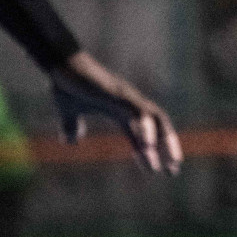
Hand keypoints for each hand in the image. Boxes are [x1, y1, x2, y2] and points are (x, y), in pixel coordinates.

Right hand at [51, 50, 182, 174]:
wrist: (61, 66)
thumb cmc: (67, 85)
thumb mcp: (69, 113)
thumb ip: (72, 126)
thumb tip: (72, 141)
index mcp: (119, 112)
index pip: (141, 136)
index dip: (148, 154)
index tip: (157, 171)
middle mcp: (129, 106)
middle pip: (158, 127)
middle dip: (168, 147)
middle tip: (175, 169)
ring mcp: (128, 99)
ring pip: (157, 119)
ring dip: (165, 141)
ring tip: (171, 162)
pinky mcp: (122, 94)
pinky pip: (140, 112)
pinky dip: (147, 128)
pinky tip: (149, 145)